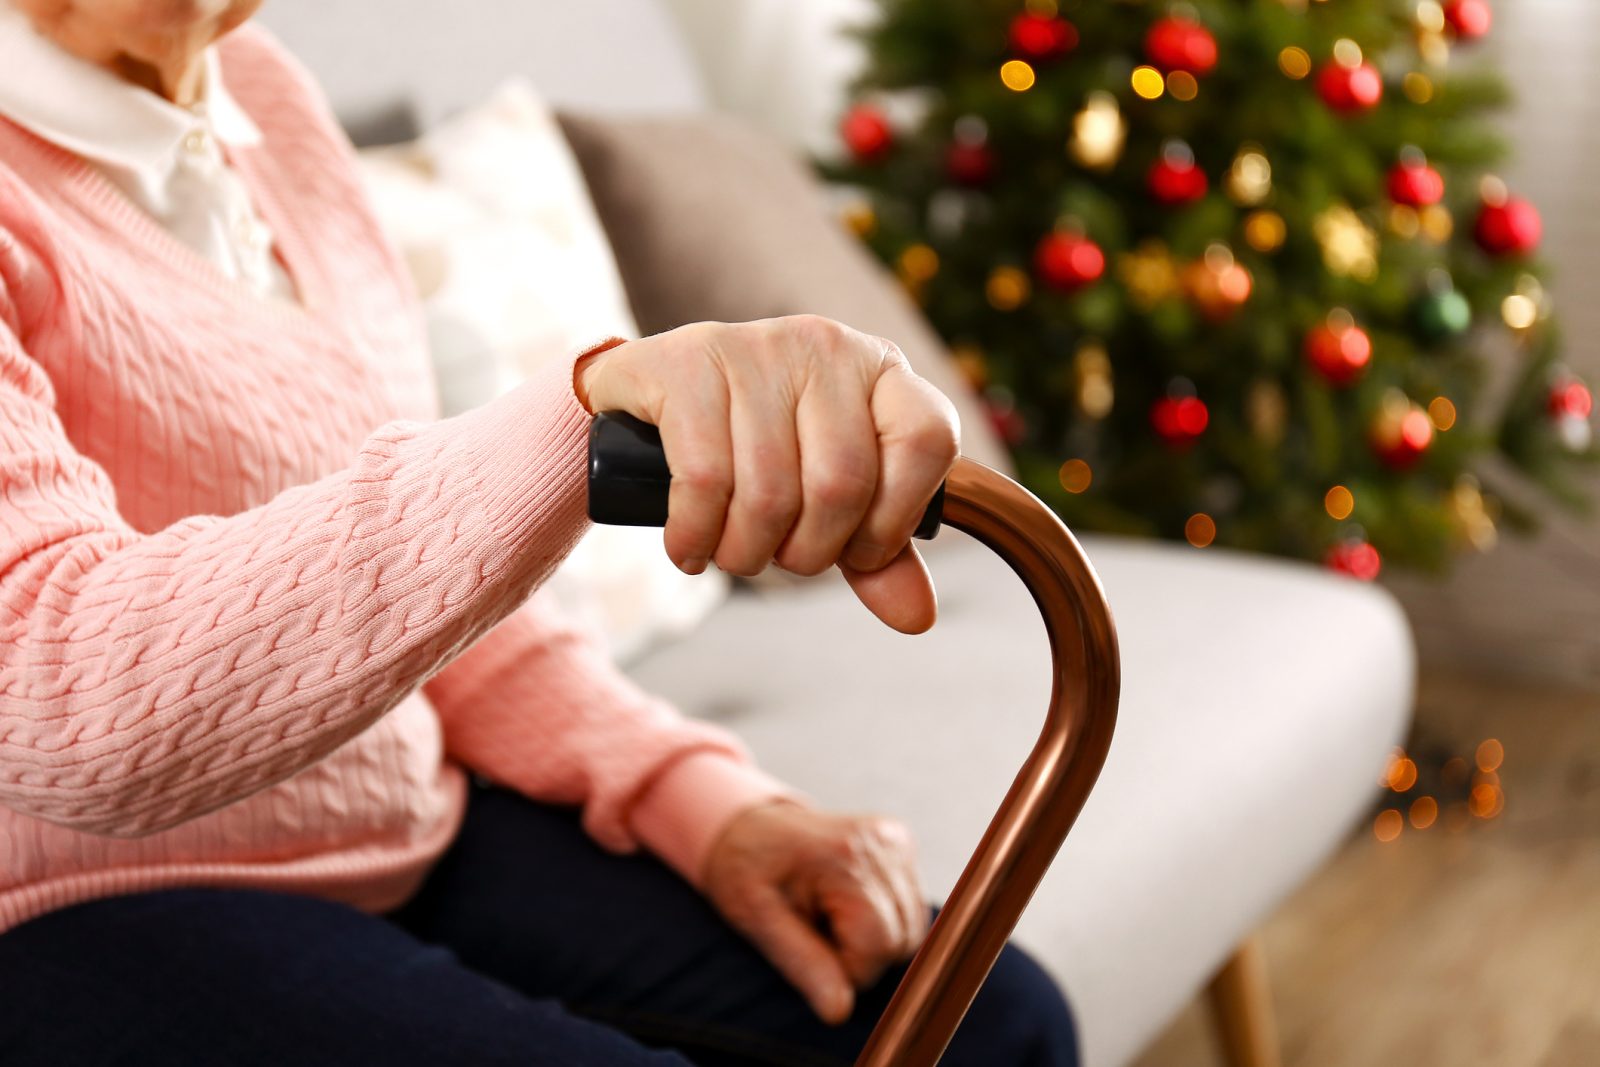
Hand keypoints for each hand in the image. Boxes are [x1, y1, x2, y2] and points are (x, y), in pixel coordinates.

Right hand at [576, 317, 959, 634]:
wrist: (648, 396)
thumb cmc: (755, 448)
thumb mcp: (826, 495)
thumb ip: (876, 551)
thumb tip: (917, 617)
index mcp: (879, 372)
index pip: (927, 439)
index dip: (894, 518)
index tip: (858, 550)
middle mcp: (824, 346)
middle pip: (842, 485)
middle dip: (806, 553)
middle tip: (776, 556)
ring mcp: (754, 346)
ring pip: (770, 491)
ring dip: (745, 552)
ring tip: (730, 551)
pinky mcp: (687, 361)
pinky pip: (705, 478)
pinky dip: (696, 535)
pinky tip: (690, 544)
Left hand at [701, 802, 928, 1024]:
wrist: (748, 826)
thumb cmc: (745, 869)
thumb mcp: (758, 919)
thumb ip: (803, 964)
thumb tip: (839, 1012)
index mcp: (844, 857)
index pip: (878, 946)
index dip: (845, 967)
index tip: (809, 945)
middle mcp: (881, 842)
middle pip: (901, 939)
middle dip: (862, 954)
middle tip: (817, 931)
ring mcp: (895, 840)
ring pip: (912, 928)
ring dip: (875, 938)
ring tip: (830, 915)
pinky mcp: (900, 843)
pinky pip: (910, 907)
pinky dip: (883, 918)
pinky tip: (848, 902)